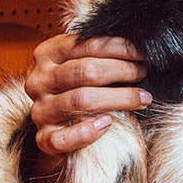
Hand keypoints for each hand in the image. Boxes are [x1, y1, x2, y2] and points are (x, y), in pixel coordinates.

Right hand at [24, 33, 149, 162]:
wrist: (58, 126)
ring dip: (119, 98)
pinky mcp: (44, 138)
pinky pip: (64, 137)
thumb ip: (98, 53)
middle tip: (143, 73)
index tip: (142, 52)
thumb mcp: (81, 62)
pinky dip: (87, 131)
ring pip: (81, 100)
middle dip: (122, 70)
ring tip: (142, 98)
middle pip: (85, 71)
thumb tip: (138, 44)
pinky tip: (108, 124)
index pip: (87, 45)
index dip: (119, 47)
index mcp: (47, 54)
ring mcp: (40, 110)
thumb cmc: (77, 88)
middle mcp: (39, 81)